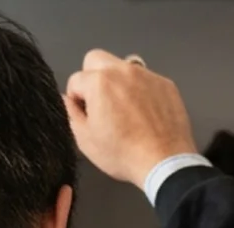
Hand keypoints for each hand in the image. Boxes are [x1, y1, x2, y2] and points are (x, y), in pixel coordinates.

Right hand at [65, 50, 197, 188]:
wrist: (164, 163)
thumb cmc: (123, 154)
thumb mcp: (86, 140)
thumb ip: (71, 114)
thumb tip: (68, 100)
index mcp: (99, 82)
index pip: (75, 80)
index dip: (76, 99)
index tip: (85, 114)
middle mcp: (123, 70)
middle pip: (96, 59)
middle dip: (92, 77)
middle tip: (100, 102)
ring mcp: (147, 75)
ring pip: (123, 66)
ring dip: (118, 81)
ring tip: (124, 108)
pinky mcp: (166, 84)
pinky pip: (146, 79)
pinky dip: (141, 90)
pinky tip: (144, 113)